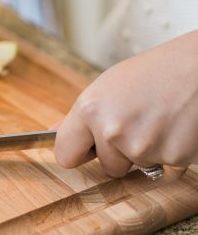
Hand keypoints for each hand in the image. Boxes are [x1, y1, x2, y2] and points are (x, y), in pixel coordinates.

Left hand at [55, 30, 197, 175]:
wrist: (197, 67)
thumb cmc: (155, 72)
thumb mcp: (108, 86)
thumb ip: (80, 116)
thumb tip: (51, 134)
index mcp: (91, 109)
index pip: (65, 155)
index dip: (79, 151)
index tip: (89, 145)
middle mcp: (113, 130)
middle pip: (107, 166)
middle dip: (120, 152)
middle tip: (137, 120)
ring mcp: (143, 147)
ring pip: (136, 166)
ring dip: (147, 150)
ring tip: (158, 118)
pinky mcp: (172, 157)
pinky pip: (164, 166)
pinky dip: (170, 150)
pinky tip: (175, 126)